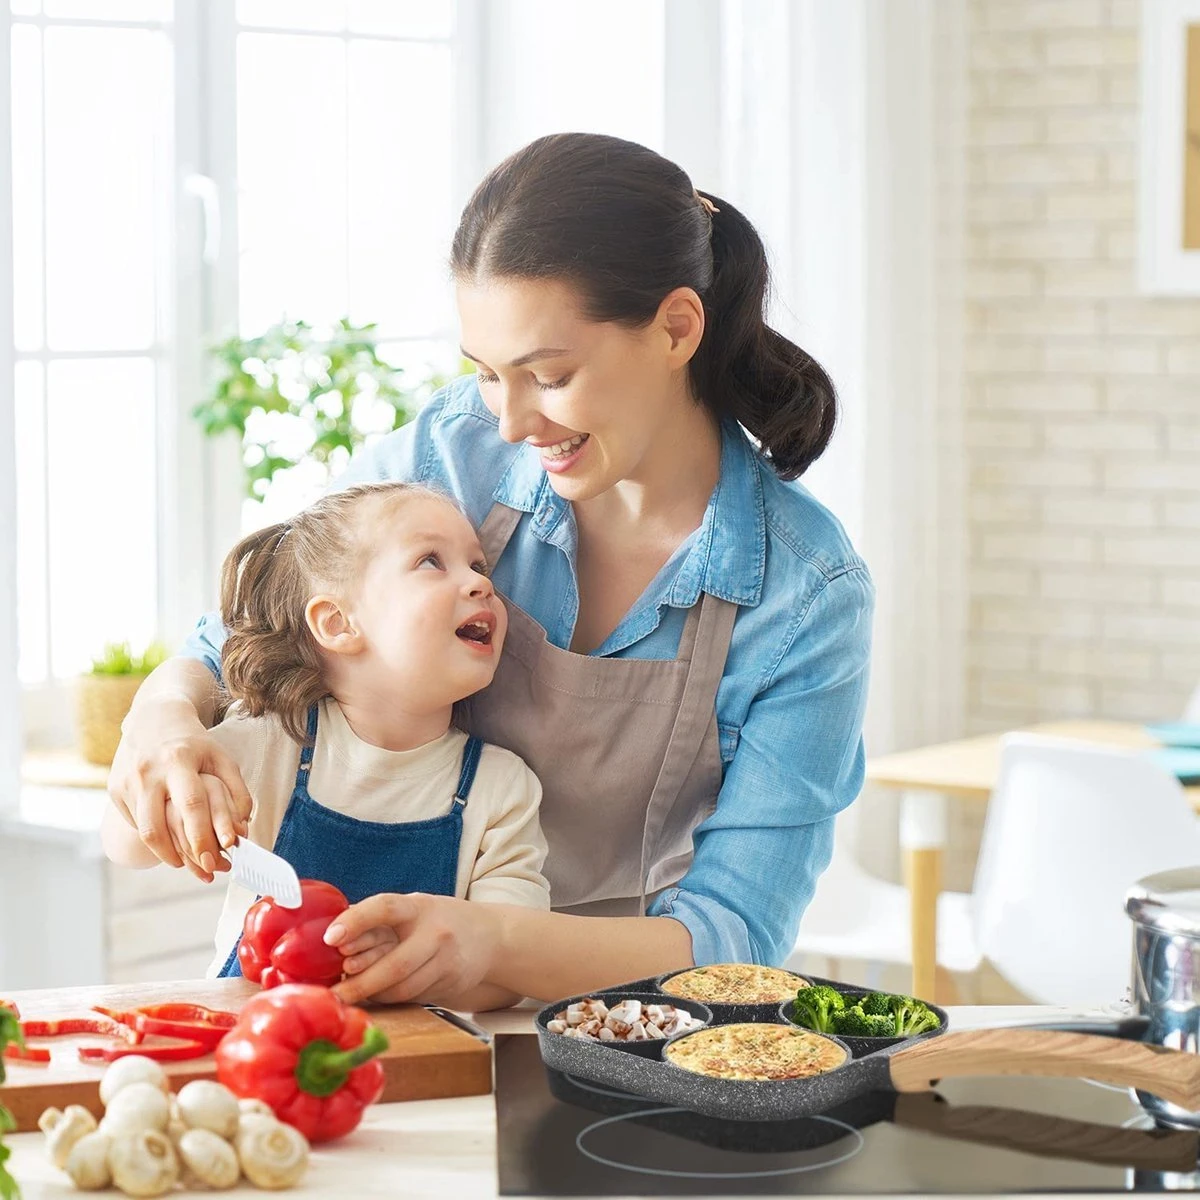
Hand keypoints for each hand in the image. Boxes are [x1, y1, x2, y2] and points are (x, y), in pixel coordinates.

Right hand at [108, 699, 251, 873]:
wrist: (153, 719)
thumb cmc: (195, 744)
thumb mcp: (221, 758)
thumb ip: (237, 791)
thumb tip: (242, 827)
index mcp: (179, 760)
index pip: (191, 804)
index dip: (202, 835)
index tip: (214, 858)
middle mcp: (148, 771)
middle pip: (157, 825)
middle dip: (180, 853)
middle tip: (201, 869)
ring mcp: (127, 781)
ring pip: (143, 831)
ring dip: (165, 853)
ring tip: (184, 861)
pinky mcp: (115, 790)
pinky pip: (135, 823)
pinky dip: (153, 837)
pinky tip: (169, 840)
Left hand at [325, 894, 500, 1006]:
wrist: (491, 936)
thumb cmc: (440, 920)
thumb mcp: (414, 909)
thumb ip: (380, 920)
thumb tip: (332, 933)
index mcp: (418, 907)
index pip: (384, 908)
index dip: (356, 921)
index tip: (331, 938)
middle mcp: (435, 932)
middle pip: (394, 965)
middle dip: (359, 983)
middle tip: (334, 993)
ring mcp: (445, 959)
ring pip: (402, 988)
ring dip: (373, 994)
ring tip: (352, 994)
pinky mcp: (450, 982)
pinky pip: (412, 996)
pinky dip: (389, 998)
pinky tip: (379, 994)